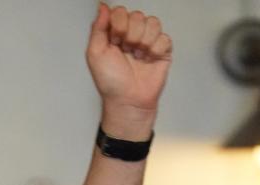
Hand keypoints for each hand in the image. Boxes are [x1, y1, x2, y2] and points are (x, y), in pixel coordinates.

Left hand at [86, 4, 171, 137]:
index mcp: (115, 33)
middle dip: (130, 35)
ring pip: (153, 23)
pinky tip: (148, 60)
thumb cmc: (110, 81)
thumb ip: (98, 27)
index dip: (118, 25)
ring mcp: (148, 41)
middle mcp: (132, 34)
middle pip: (137, 15)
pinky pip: (164, 38)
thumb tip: (102, 6)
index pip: (120, 11)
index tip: (114, 42)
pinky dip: (155, 50)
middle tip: (126, 51)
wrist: (127, 100)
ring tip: (137, 57)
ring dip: (143, 42)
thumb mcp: (95, 53)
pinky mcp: (162, 51)